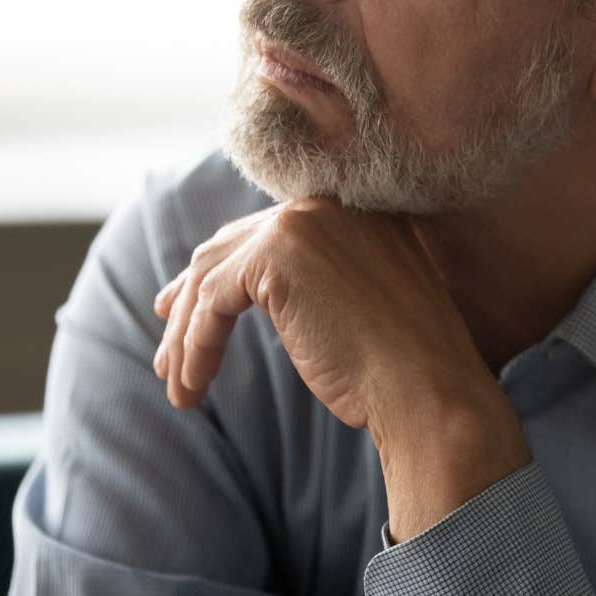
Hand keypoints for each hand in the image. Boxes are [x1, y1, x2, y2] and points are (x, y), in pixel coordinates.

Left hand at [152, 197, 530, 539]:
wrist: (427, 391)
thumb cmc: (403, 371)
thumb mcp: (357, 308)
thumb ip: (313, 284)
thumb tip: (244, 291)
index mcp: (354, 210)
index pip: (265, 233)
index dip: (220, 271)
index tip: (184, 309)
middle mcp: (325, 204)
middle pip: (230, 248)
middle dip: (190, 301)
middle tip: (168, 353)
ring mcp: (301, 224)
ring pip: (212, 274)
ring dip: (186, 335)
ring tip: (177, 387)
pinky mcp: (276, 255)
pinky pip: (212, 302)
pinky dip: (194, 346)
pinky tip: (192, 387)